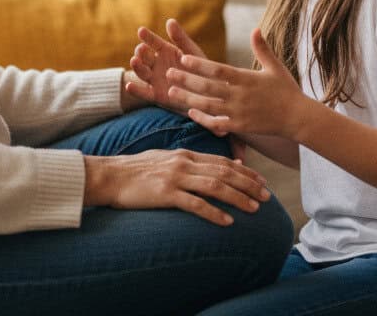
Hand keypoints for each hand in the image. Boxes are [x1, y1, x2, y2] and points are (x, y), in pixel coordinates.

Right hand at [82, 149, 269, 225]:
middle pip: (224, 172)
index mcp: (184, 155)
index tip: (261, 182)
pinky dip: (213, 212)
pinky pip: (194, 204)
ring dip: (238, 197)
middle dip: (249, 184)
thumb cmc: (135, 171)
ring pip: (215, 186)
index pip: (222, 162)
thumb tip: (208, 169)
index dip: (245, 172)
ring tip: (254, 208)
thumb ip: (189, 163)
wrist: (109, 176)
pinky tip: (227, 221)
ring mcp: (175, 178)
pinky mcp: (165, 194)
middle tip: (267, 196)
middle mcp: (183, 163)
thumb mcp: (165, 160)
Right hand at [125, 19, 206, 112]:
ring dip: (136, 67)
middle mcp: (157, 65)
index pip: (153, 42)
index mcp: (165, 51)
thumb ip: (180, 38)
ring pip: (142, 72)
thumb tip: (169, 21)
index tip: (141, 30)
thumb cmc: (202, 69)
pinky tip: (129, 86)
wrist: (210, 93)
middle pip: (144, 57)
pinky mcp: (157, 96)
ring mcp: (156, 80)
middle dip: (141, 52)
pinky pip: (144, 93)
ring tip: (134, 61)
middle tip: (141, 49)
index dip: (147, 37)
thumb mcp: (192, 52)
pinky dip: (135, 90)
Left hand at [167, 28, 309, 140]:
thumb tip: (256, 28)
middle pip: (208, 87)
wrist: (298, 117)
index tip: (182, 57)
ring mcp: (239, 112)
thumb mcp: (275, 66)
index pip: (218, 69)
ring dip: (188, 98)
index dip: (199, 64)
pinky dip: (202, 118)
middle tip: (168, 73)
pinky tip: (190, 111)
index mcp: (247, 78)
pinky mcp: (241, 126)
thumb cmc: (286, 89)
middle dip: (186, 80)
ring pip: (208, 105)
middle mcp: (241, 95)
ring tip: (170, 92)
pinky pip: (217, 123)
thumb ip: (262, 49)